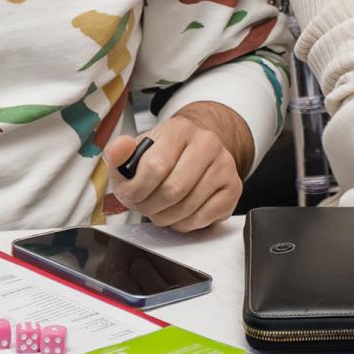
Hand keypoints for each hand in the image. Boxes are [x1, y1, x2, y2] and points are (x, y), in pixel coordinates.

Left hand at [102, 105, 246, 231]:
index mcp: (179, 129)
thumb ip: (118, 153)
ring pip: (188, 207)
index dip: (135, 190)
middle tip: (144, 206)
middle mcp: (207, 142)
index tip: (129, 194)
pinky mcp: (234, 187)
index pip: (155, 167)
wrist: (196, 154)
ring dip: (165, 218)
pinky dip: (184, 224)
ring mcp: (225, 164)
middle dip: (150, 207)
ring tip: (160, 210)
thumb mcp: (135, 152)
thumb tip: (119, 149)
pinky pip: (203, 218)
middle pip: (172, 191)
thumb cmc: (162, 156)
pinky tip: (179, 213)